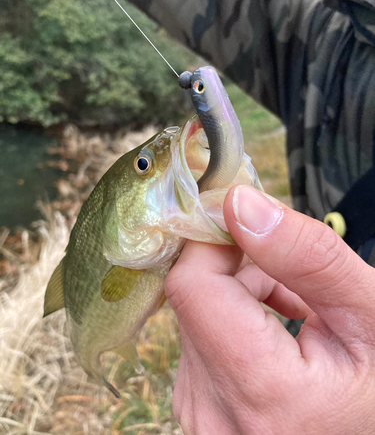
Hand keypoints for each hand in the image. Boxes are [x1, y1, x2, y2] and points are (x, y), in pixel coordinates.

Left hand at [165, 185, 374, 434]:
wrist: (372, 429)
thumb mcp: (369, 313)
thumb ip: (307, 257)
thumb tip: (239, 203)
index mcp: (259, 392)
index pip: (191, 286)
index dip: (213, 240)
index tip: (247, 220)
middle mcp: (213, 410)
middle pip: (194, 297)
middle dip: (240, 267)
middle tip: (294, 277)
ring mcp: (200, 412)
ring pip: (195, 314)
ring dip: (240, 293)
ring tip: (296, 307)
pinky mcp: (199, 404)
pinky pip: (198, 338)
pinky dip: (233, 319)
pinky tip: (275, 328)